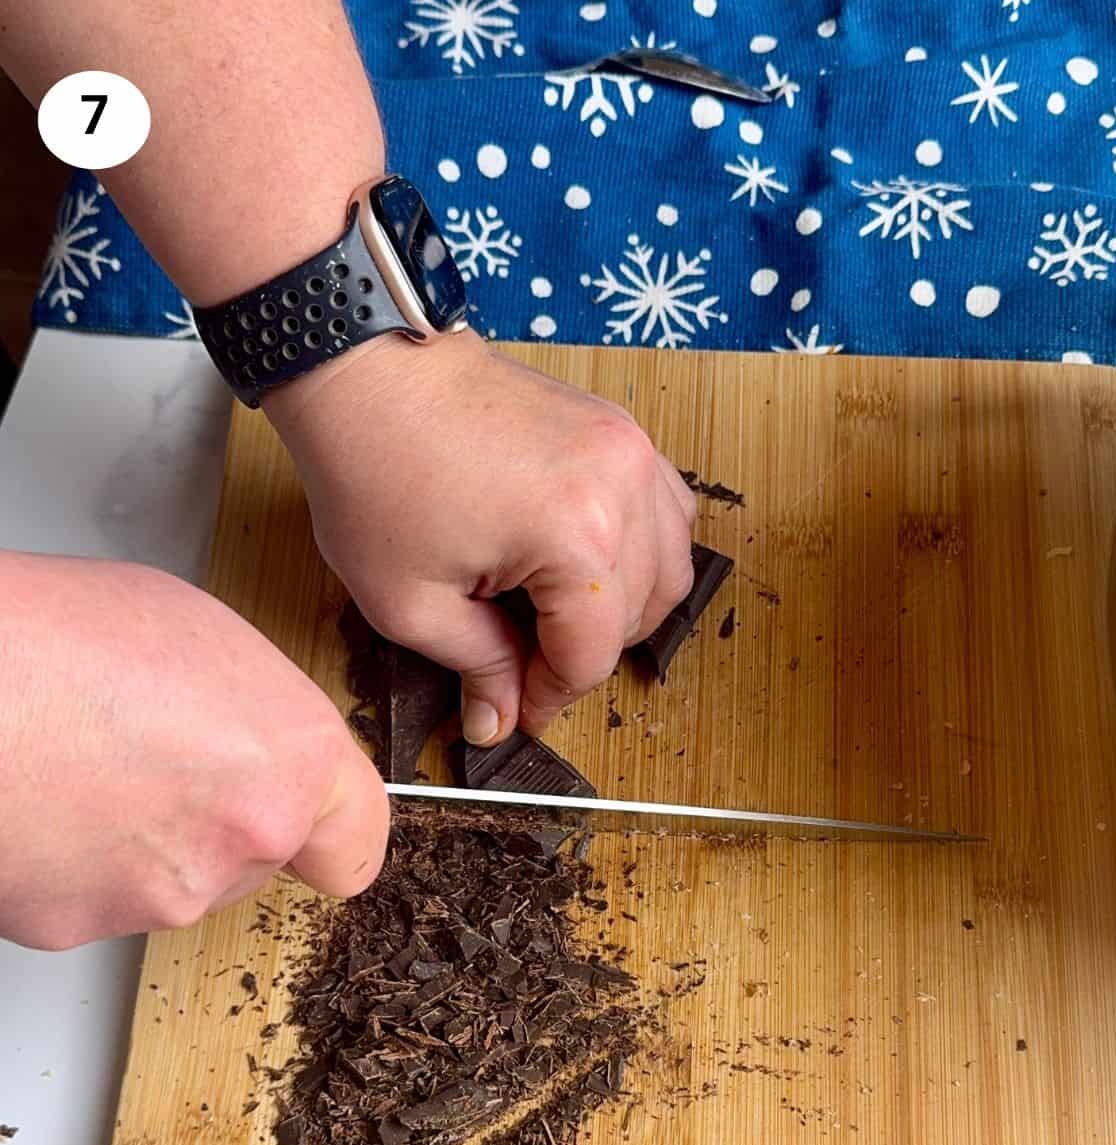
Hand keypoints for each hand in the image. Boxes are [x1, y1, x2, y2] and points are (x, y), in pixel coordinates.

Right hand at [0, 554, 388, 949]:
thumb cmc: (47, 638)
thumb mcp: (193, 631)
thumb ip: (253, 710)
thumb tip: (248, 739)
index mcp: (287, 763)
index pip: (355, 839)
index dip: (331, 829)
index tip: (316, 826)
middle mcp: (240, 844)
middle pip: (257, 856)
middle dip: (219, 816)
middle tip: (151, 752)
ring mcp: (160, 896)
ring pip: (176, 879)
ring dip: (144, 837)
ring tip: (81, 763)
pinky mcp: (78, 930)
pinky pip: (98, 898)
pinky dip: (77, 864)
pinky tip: (46, 801)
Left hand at [263, 329, 696, 743]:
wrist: (365, 373)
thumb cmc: (376, 472)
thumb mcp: (412, 603)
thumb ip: (477, 667)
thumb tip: (499, 720)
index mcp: (577, 537)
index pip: (592, 654)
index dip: (551, 695)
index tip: (518, 710)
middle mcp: (621, 488)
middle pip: (638, 615)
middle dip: (581, 654)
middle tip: (524, 667)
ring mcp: (630, 451)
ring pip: (670, 566)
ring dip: (623, 609)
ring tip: (558, 621)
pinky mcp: (620, 431)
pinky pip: (668, 511)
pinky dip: (643, 551)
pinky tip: (593, 568)